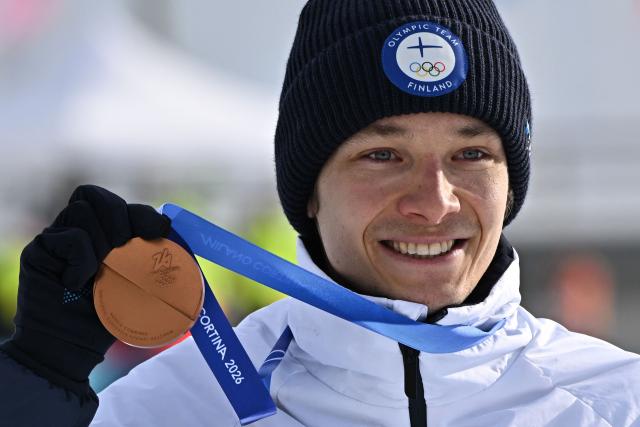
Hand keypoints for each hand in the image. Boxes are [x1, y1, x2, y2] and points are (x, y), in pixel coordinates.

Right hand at [0, 185, 170, 396]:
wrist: (72, 349)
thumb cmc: (111, 319)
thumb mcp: (142, 287)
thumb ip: (155, 262)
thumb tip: (183, 241)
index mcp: (104, 234)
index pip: (121, 205)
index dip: (142, 212)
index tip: (161, 230)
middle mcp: (79, 230)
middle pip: (98, 196)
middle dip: (120, 218)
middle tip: (127, 248)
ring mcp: (57, 238)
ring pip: (80, 210)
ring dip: (101, 239)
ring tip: (104, 268)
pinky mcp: (39, 252)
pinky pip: (68, 237)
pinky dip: (83, 257)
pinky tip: (82, 282)